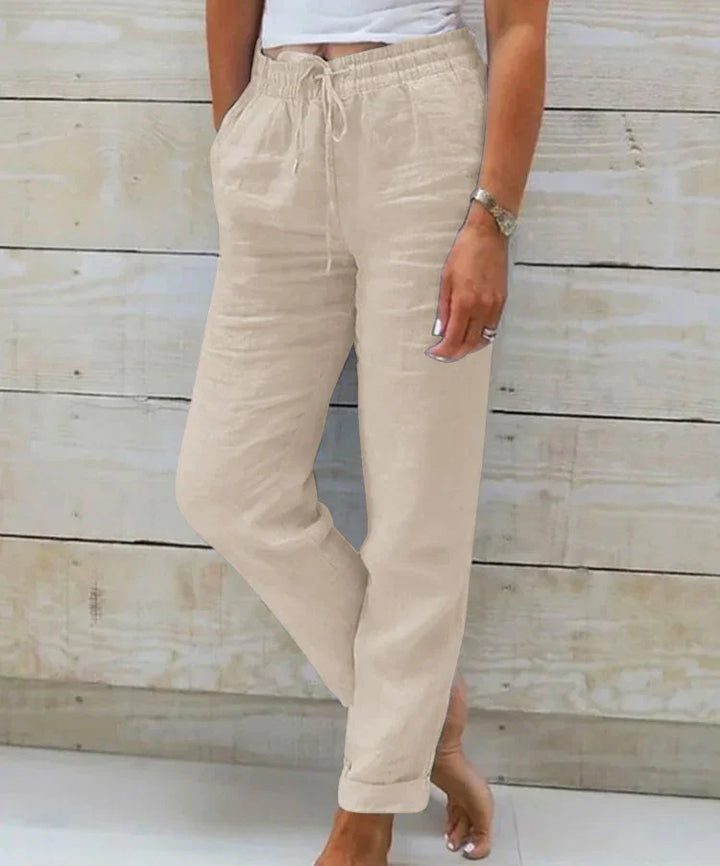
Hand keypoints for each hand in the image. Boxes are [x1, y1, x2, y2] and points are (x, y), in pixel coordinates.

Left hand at [426, 203, 508, 361]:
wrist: (488, 235)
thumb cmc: (463, 253)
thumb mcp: (446, 279)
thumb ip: (444, 308)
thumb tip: (442, 329)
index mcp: (464, 302)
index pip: (454, 338)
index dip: (443, 351)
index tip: (434, 353)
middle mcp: (482, 308)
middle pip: (470, 344)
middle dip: (455, 353)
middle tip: (444, 354)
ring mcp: (494, 306)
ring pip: (484, 339)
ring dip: (470, 346)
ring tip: (457, 345)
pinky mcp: (502, 301)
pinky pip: (492, 327)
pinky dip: (482, 335)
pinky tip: (472, 333)